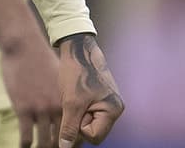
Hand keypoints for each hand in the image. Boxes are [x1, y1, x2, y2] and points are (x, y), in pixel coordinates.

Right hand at [0, 31, 61, 146]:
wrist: (24, 46)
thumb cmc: (40, 59)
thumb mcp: (59, 77)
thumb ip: (62, 94)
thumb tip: (63, 105)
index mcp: (68, 100)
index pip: (74, 129)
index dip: (71, 141)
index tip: (66, 145)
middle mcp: (57, 108)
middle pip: (61, 139)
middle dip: (57, 147)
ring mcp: (40, 110)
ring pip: (45, 142)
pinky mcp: (23, 109)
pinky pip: (26, 137)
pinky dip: (25, 146)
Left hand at [55, 33, 123, 147]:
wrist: (77, 48)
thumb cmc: (77, 72)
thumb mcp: (70, 102)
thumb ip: (69, 128)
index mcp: (113, 110)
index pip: (93, 137)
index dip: (79, 127)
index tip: (75, 108)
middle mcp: (115, 108)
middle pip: (92, 132)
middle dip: (79, 121)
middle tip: (73, 101)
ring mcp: (108, 103)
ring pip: (88, 122)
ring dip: (77, 114)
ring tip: (73, 96)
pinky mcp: (100, 98)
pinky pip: (88, 112)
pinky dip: (78, 107)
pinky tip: (74, 94)